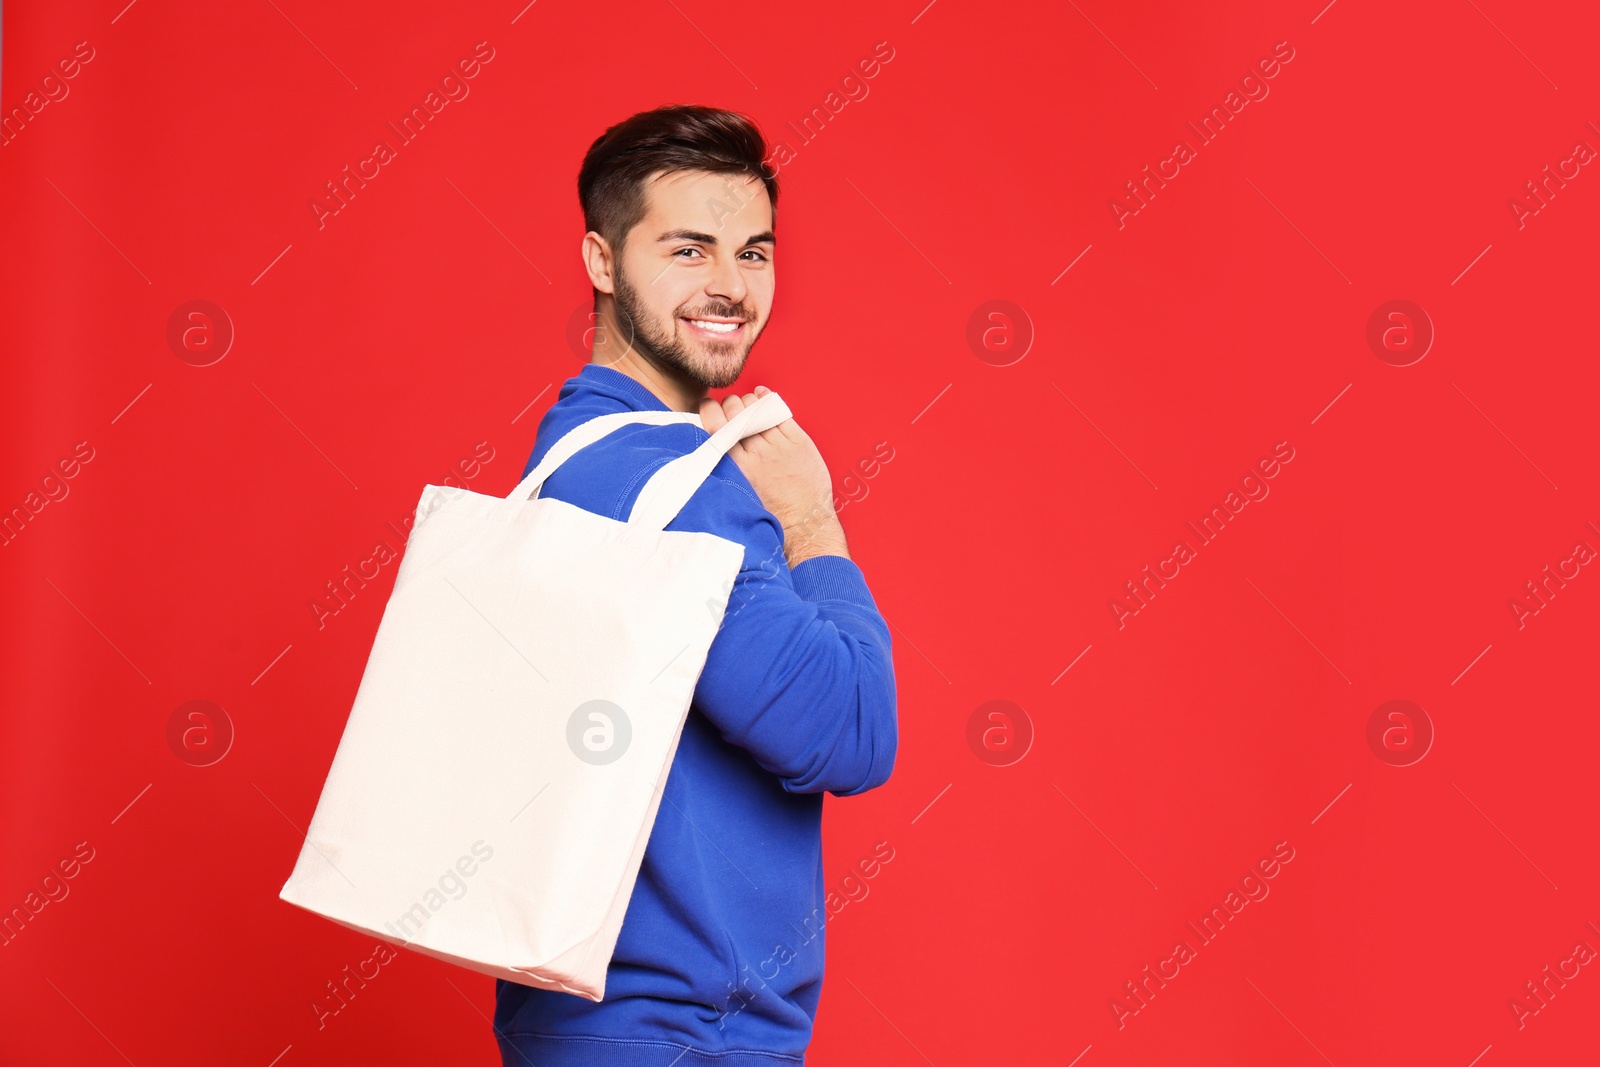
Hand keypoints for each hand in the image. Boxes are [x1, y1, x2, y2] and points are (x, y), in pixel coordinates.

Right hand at [699, 386, 850, 564]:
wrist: (804, 524)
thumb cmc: (769, 512)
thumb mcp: (737, 491)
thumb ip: (725, 466)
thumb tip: (712, 442)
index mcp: (735, 465)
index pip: (714, 422)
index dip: (710, 409)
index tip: (712, 409)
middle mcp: (756, 452)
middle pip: (735, 409)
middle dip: (731, 404)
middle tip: (735, 412)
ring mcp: (779, 444)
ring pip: (757, 408)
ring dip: (750, 403)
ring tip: (750, 410)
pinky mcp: (799, 441)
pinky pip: (780, 410)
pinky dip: (769, 400)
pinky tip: (764, 397)